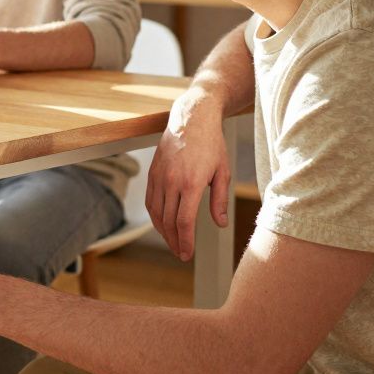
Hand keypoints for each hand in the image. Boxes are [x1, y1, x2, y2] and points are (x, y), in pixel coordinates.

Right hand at [146, 91, 230, 260]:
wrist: (191, 118)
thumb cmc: (211, 144)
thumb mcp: (223, 172)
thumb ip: (219, 200)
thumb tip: (220, 224)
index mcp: (190, 183)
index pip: (184, 222)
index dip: (185, 241)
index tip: (187, 254)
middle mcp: (171, 181)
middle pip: (168, 221)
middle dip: (174, 241)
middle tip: (181, 254)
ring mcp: (159, 177)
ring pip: (156, 213)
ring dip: (163, 232)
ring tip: (172, 243)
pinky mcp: (152, 172)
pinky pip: (150, 200)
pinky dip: (155, 216)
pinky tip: (162, 224)